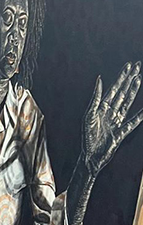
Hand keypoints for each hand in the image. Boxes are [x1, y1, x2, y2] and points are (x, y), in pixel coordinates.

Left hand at [82, 61, 142, 176]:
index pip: (113, 89)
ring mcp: (116, 122)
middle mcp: (109, 113)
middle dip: (128, 80)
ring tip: (138, 80)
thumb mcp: (90, 116)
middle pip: (121, 93)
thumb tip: (99, 80)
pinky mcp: (121, 132)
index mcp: (100, 108)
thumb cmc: (87, 137)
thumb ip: (96, 98)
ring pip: (126, 103)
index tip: (129, 66)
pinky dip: (140, 115)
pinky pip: (133, 122)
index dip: (121, 78)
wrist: (91, 157)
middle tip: (136, 67)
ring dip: (132, 91)